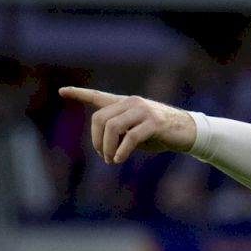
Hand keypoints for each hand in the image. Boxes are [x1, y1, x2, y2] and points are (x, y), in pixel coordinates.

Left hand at [58, 86, 196, 163]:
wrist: (189, 132)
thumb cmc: (160, 134)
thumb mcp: (136, 132)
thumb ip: (120, 133)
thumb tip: (105, 145)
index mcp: (126, 104)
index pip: (98, 96)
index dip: (79, 94)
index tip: (62, 91)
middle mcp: (132, 102)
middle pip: (100, 118)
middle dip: (97, 141)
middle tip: (104, 156)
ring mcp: (143, 111)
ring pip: (112, 126)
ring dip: (107, 147)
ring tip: (112, 160)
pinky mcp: (154, 122)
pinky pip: (130, 136)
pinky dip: (121, 151)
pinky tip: (120, 159)